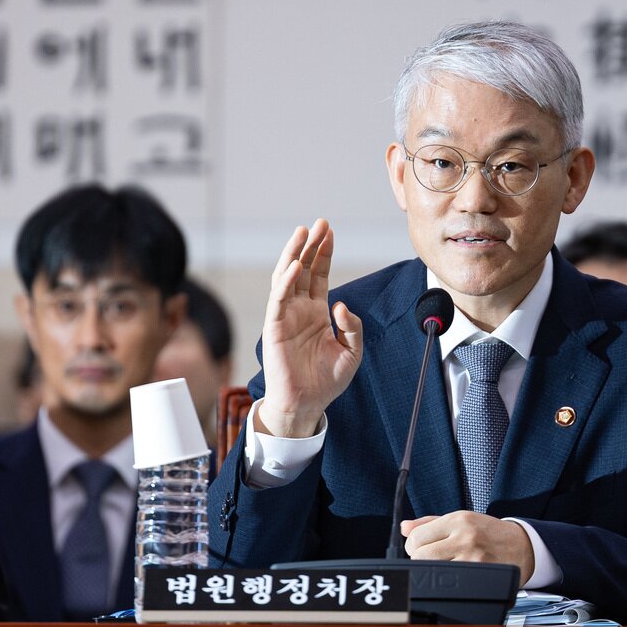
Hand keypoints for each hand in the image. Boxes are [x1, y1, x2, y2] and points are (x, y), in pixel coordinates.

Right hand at [256, 219, 362, 437]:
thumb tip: (341, 304)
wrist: (306, 404)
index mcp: (316, 312)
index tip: (330, 231)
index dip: (323, 253)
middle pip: (303, 269)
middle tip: (319, 223)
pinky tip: (294, 265)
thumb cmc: (326, 380)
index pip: (318, 275)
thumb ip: (352, 327)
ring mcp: (285, 316)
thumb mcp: (351, 352)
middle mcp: (299, 309)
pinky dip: (285, 281)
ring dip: (294, 254)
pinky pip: (278, 299)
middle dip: (310, 245)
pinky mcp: (274, 327)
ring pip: (286, 277)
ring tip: (302, 232)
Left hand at [401, 512, 534, 581]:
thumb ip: (428, 523)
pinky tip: (456, 574)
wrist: (521, 545)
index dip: (413, 545)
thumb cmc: (487, 531)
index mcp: (457, 520)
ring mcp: (474, 559)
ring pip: (434, 571)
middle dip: (420, 559)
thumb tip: (403, 528)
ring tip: (444, 565)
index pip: (416, 537)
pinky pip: (452, 583)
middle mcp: (465, 538)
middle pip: (421, 556)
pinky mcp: (482, 576)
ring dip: (434, 571)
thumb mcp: (459, 519)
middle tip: (431, 557)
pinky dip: (449, 581)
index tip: (420, 547)